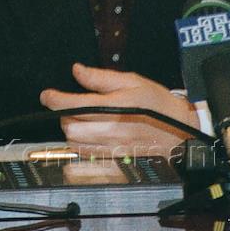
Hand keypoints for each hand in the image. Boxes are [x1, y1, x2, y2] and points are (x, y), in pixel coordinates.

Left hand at [40, 63, 199, 157]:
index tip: (47, 95)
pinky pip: (88, 155)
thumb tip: (77, 71)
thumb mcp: (132, 81)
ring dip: (73, 131)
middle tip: (73, 108)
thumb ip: (101, 78)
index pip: (72, 105)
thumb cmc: (158, 104)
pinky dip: (83, 145)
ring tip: (84, 121)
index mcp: (113, 107)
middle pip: (69, 128)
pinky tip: (92, 135)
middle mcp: (110, 130)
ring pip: (76, 144)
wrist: (182, 131)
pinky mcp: (116, 159)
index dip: (54, 99)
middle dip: (65, 116)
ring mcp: (113, 148)